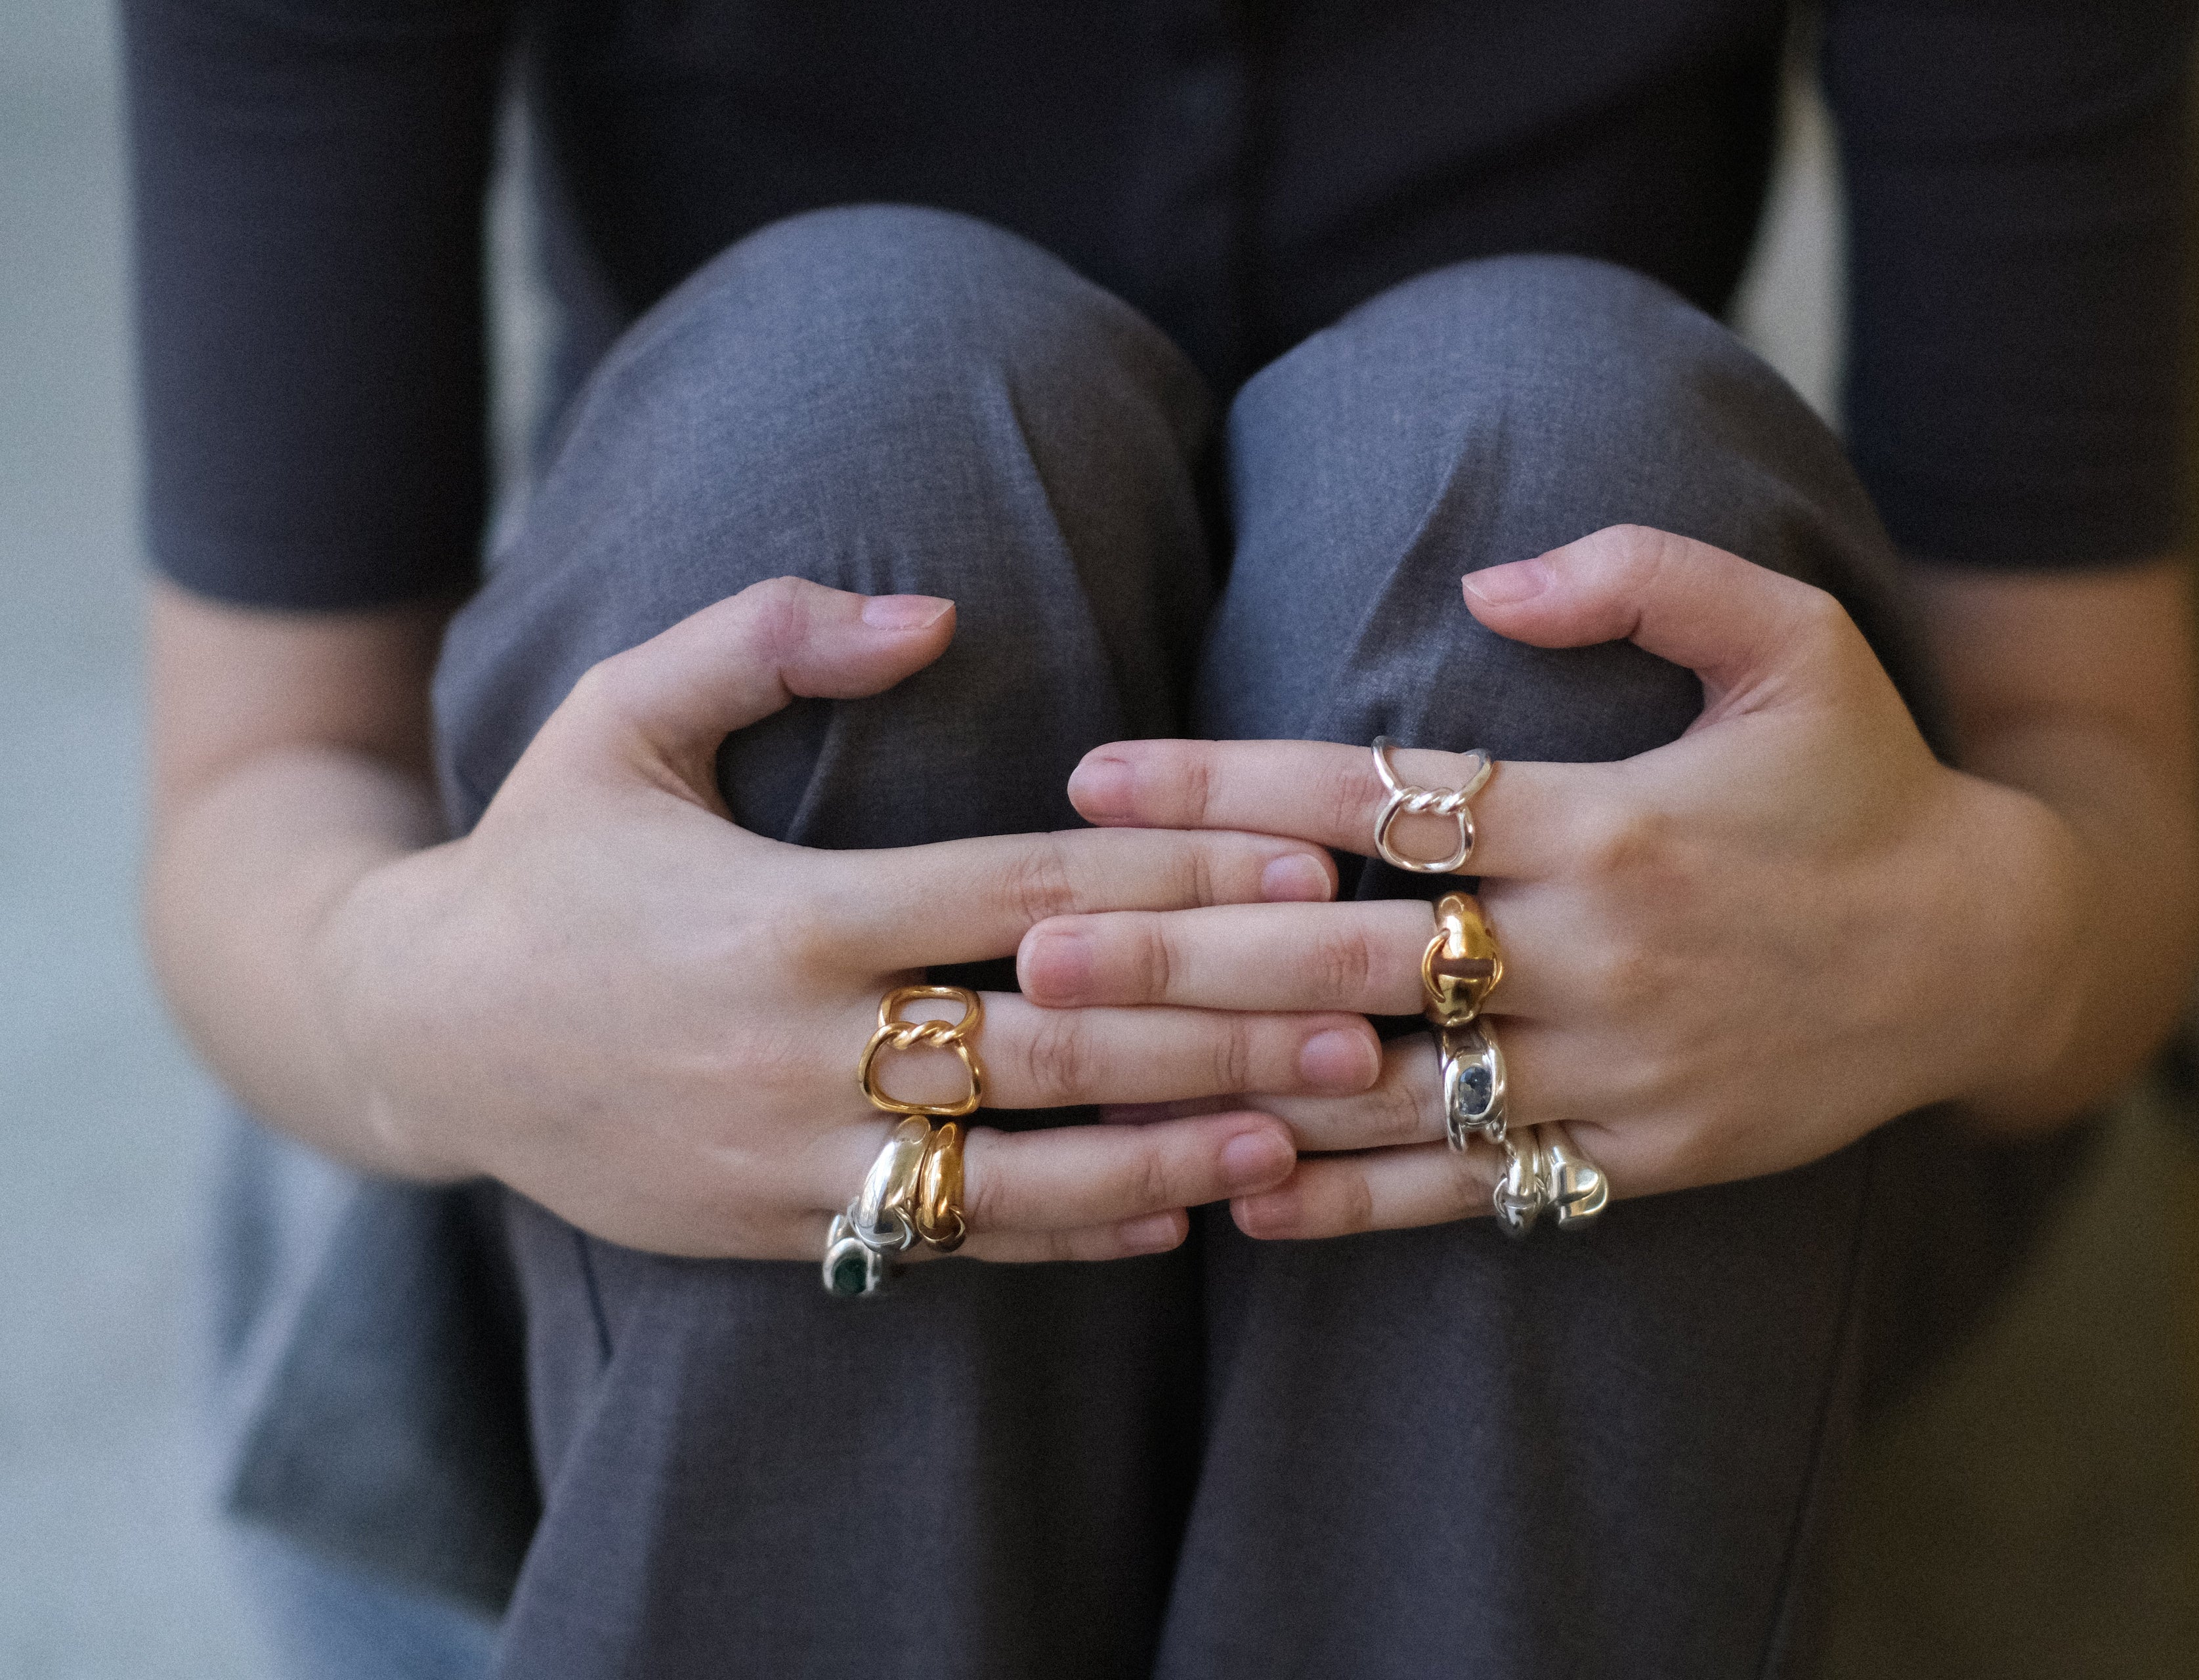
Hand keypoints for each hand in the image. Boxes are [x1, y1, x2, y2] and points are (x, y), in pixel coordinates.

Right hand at [320, 579, 1382, 1260]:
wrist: (415, 1036)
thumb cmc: (545, 856)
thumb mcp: (619, 714)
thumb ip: (767, 638)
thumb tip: (932, 612)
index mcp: (783, 915)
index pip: (1022, 895)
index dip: (1174, 882)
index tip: (1304, 863)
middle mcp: (799, 1047)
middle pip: (1054, 1037)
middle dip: (1221, 1026)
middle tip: (1368, 1014)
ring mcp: (790, 1157)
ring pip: (1021, 1168)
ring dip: (1175, 1152)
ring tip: (1305, 1131)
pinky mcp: (777, 1233)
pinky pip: (950, 1242)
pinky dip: (1071, 1236)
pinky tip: (1182, 1219)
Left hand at [1017, 526, 2093, 1238]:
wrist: (1988, 954)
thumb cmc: (1864, 778)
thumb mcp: (1795, 633)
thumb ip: (1644, 572)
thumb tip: (1487, 574)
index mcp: (1613, 817)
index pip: (1383, 794)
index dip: (1226, 782)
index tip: (1096, 779)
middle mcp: (1602, 950)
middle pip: (1350, 951)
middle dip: (1179, 953)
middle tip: (1032, 955)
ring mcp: (1619, 1066)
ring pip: (1390, 1084)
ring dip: (1230, 1084)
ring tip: (1093, 1082)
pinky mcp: (1642, 1155)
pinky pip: (1471, 1183)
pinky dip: (1352, 1200)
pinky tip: (1236, 1200)